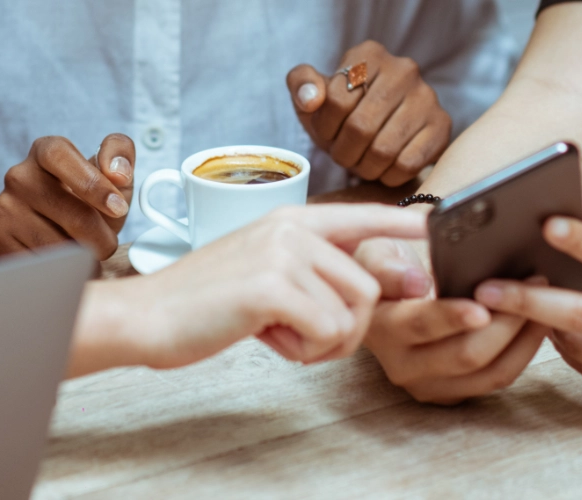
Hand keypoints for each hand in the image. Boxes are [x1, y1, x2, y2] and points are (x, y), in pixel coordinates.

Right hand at [0, 134, 134, 258]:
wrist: (50, 225)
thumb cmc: (87, 198)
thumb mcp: (111, 173)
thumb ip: (121, 154)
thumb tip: (118, 171)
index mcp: (46, 152)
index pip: (61, 157)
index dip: (93, 183)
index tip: (118, 207)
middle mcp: (20, 176)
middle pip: (70, 213)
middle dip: (100, 237)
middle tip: (108, 244)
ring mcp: (5, 208)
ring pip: (57, 245)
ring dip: (81, 258)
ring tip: (87, 254)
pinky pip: (39, 263)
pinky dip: (59, 271)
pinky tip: (65, 264)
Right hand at [68, 204, 427, 376]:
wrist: (147, 316)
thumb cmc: (203, 303)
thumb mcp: (263, 275)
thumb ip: (314, 275)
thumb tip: (377, 287)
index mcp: (289, 219)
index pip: (361, 216)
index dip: (403, 228)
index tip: (434, 231)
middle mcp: (290, 228)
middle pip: (368, 287)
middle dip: (347, 328)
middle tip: (303, 336)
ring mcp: (281, 253)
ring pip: (351, 313)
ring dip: (324, 342)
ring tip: (279, 334)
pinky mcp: (271, 286)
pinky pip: (326, 332)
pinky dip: (302, 351)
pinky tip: (265, 338)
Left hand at [287, 41, 451, 186]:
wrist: (381, 131)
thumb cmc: (342, 113)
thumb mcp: (312, 95)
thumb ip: (301, 84)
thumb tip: (311, 98)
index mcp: (368, 55)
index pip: (336, 100)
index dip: (324, 128)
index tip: (327, 134)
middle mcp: (403, 69)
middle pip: (359, 127)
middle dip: (343, 152)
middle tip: (342, 155)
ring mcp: (427, 97)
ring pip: (384, 149)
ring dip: (363, 167)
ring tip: (361, 162)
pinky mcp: (442, 126)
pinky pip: (407, 164)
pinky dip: (387, 175)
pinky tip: (383, 167)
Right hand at [356, 238, 549, 404]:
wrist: (388, 298)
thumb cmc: (389, 267)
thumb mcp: (376, 253)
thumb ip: (387, 266)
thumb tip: (416, 284)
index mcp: (379, 328)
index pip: (420, 325)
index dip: (452, 317)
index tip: (482, 308)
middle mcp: (401, 365)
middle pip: (466, 354)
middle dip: (506, 321)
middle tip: (533, 286)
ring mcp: (429, 385)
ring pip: (490, 373)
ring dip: (523, 337)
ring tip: (543, 302)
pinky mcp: (453, 393)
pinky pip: (498, 378)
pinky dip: (523, 350)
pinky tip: (536, 323)